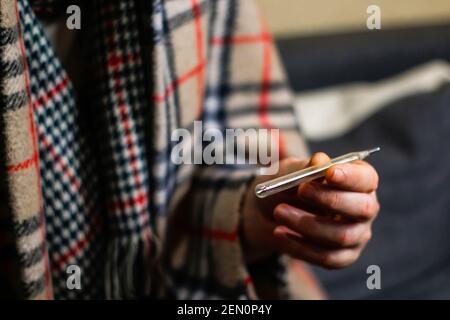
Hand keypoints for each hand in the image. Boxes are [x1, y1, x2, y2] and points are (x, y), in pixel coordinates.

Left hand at [241, 152, 379, 268]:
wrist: (268, 212)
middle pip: (362, 208)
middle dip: (330, 199)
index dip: (351, 176)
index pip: (367, 179)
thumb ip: (305, 166)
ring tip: (279, 212)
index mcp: (359, 181)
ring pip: (341, 235)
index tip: (330, 172)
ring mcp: (356, 236)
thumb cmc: (287, 185)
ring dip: (306, 224)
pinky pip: (326, 257)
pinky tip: (279, 233)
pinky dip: (299, 246)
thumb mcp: (291, 171)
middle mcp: (364, 209)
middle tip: (301, 190)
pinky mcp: (341, 257)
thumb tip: (319, 161)